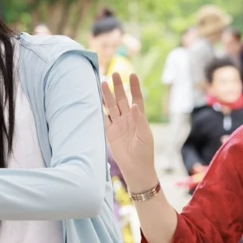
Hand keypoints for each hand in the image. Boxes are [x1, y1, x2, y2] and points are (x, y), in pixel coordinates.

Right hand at [101, 73, 156, 192]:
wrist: (136, 168)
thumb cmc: (145, 152)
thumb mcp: (145, 135)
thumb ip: (140, 120)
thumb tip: (134, 104)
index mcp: (139, 118)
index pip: (137, 98)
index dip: (134, 87)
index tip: (132, 74)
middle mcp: (128, 119)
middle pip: (122, 99)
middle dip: (119, 87)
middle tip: (115, 74)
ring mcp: (118, 125)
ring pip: (112, 106)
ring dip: (108, 95)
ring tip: (103, 83)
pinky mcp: (110, 133)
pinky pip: (104, 118)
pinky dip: (100, 110)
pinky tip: (97, 100)